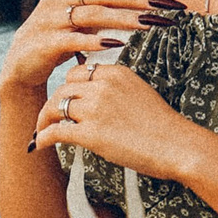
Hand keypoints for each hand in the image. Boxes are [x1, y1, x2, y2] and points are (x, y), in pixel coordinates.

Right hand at [0, 0, 187, 99]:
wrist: (21, 67)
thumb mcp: (79, 20)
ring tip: (150, 23)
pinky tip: (117, 44)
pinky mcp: (44, 42)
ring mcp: (49, 19)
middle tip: (165, 6)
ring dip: (124, 19)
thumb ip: (102, 7)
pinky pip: (74, 39)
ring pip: (93, 14)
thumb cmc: (58, 41)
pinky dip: (96, 41)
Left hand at [32, 60, 217, 185]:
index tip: (66, 99)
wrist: (177, 145)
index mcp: (115, 72)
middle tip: (49, 117)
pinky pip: (57, 131)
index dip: (69, 87)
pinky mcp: (91, 133)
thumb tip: (98, 101)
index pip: (79, 73)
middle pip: (63, 88)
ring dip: (45, 120)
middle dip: (53, 103)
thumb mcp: (140, 92)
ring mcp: (95, 108)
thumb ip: (116, 90)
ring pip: (55, 107)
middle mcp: (102, 85)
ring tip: (42, 130)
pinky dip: (44, 137)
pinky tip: (39, 144)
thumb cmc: (163, 125)